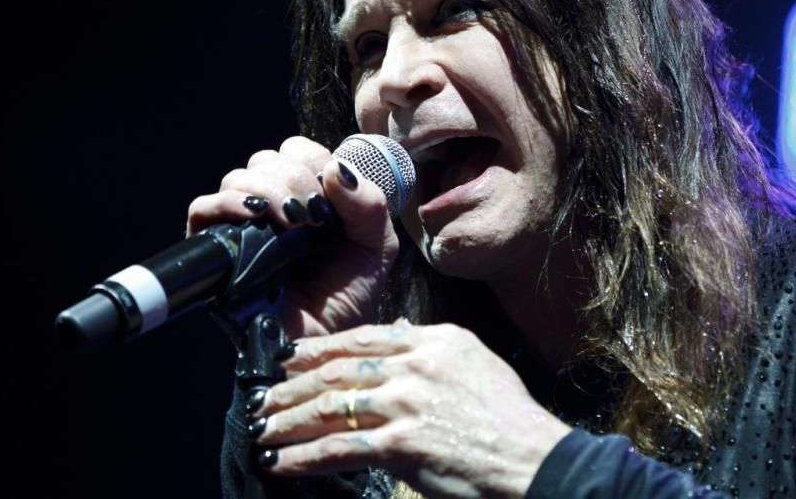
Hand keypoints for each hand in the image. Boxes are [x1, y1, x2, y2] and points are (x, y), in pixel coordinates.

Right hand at [186, 136, 399, 337]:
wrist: (325, 343)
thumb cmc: (349, 297)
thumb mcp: (376, 245)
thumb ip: (369, 204)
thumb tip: (336, 168)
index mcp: (308, 198)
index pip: (297, 152)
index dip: (313, 161)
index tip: (331, 192)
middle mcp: (272, 208)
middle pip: (265, 160)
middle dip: (293, 176)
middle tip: (314, 213)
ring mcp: (242, 228)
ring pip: (236, 178)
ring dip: (268, 189)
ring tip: (294, 221)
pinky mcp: (216, 252)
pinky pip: (202, 210)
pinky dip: (226, 203)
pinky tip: (255, 215)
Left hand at [248, 321, 572, 498]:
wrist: (532, 458)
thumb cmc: (509, 418)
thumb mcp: (477, 362)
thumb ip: (434, 348)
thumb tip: (399, 334)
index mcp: (435, 340)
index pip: (364, 337)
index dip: (320, 349)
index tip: (291, 359)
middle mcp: (417, 364)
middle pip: (339, 370)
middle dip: (293, 386)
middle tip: (264, 397)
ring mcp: (407, 402)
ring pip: (331, 406)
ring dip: (289, 421)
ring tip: (264, 430)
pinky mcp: (402, 443)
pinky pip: (340, 447)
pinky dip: (305, 456)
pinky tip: (282, 462)